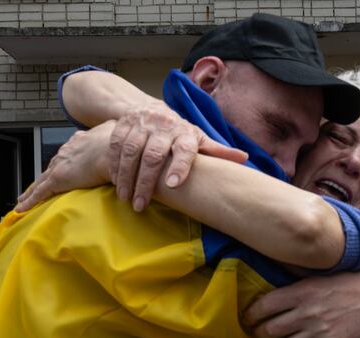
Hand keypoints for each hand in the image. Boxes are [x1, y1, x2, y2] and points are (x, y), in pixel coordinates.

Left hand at [16, 122, 114, 211]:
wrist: (118, 151)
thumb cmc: (123, 145)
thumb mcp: (121, 138)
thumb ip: (121, 140)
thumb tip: (130, 141)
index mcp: (81, 141)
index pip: (68, 154)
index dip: (63, 162)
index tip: (61, 167)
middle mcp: (67, 151)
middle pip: (52, 166)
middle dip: (45, 176)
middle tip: (38, 185)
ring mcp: (61, 165)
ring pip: (41, 180)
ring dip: (32, 190)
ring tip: (24, 199)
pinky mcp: (59, 179)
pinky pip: (40, 192)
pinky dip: (30, 200)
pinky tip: (22, 207)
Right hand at [108, 101, 246, 211]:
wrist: (150, 109)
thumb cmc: (179, 132)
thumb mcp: (198, 139)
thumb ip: (217, 152)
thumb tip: (244, 158)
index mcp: (185, 132)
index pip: (184, 149)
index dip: (180, 166)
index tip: (174, 185)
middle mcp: (163, 125)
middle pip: (153, 155)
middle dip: (147, 182)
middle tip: (141, 205)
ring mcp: (141, 124)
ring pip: (130, 151)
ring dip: (127, 177)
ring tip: (127, 199)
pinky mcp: (122, 124)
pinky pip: (115, 146)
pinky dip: (114, 166)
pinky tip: (116, 183)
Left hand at [243, 271, 359, 337]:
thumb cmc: (347, 283)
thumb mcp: (319, 275)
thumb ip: (295, 279)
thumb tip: (271, 273)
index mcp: (302, 292)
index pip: (264, 306)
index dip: (251, 315)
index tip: (248, 318)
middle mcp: (307, 313)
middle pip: (269, 330)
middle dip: (259, 333)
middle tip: (257, 332)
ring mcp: (319, 332)